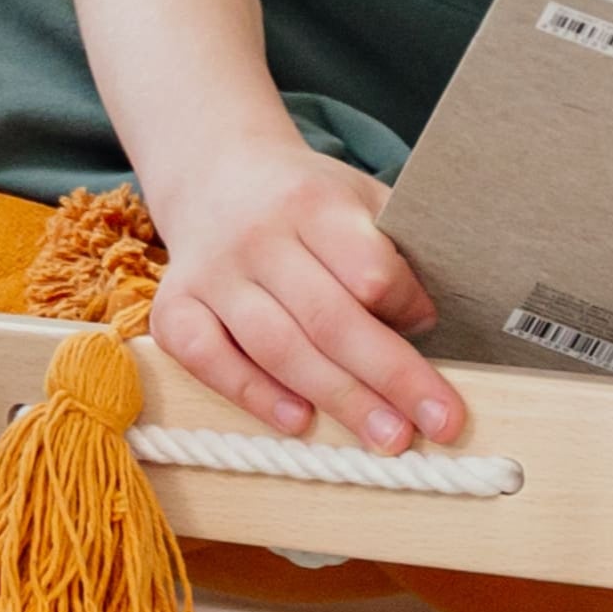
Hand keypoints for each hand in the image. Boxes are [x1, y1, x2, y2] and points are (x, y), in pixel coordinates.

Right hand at [142, 137, 461, 454]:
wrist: (214, 174)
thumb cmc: (304, 200)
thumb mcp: (356, 196)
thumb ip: (394, 247)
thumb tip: (431, 320)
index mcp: (313, 202)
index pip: (367, 267)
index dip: (405, 304)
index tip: (432, 327)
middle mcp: (258, 237)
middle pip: (329, 318)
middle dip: (390, 377)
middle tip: (439, 423)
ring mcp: (212, 275)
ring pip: (276, 347)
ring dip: (337, 399)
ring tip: (386, 436)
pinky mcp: (173, 308)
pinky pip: (210, 360)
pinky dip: (254, 394)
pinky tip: (299, 421)